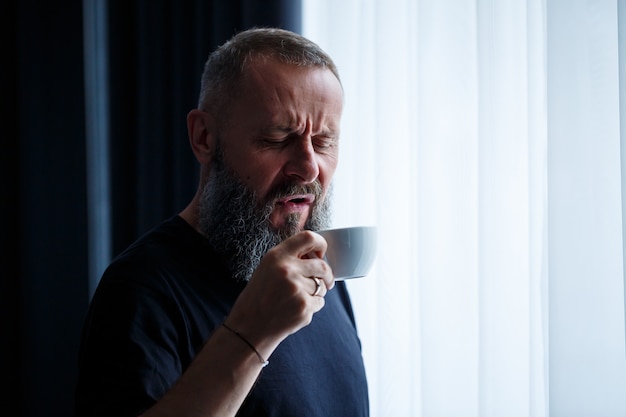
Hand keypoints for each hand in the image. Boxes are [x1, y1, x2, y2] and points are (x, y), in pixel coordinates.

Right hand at [224, 230, 334, 355]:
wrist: (249, 326)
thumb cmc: (258, 297)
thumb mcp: (267, 268)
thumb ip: (289, 258)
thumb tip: (317, 255)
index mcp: (276, 257)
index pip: (308, 238)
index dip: (320, 244)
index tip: (321, 253)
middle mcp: (287, 270)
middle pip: (322, 265)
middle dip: (326, 274)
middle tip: (325, 280)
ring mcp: (297, 289)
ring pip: (322, 286)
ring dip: (317, 292)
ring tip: (297, 298)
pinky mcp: (304, 307)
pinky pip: (320, 302)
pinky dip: (312, 306)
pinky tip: (295, 309)